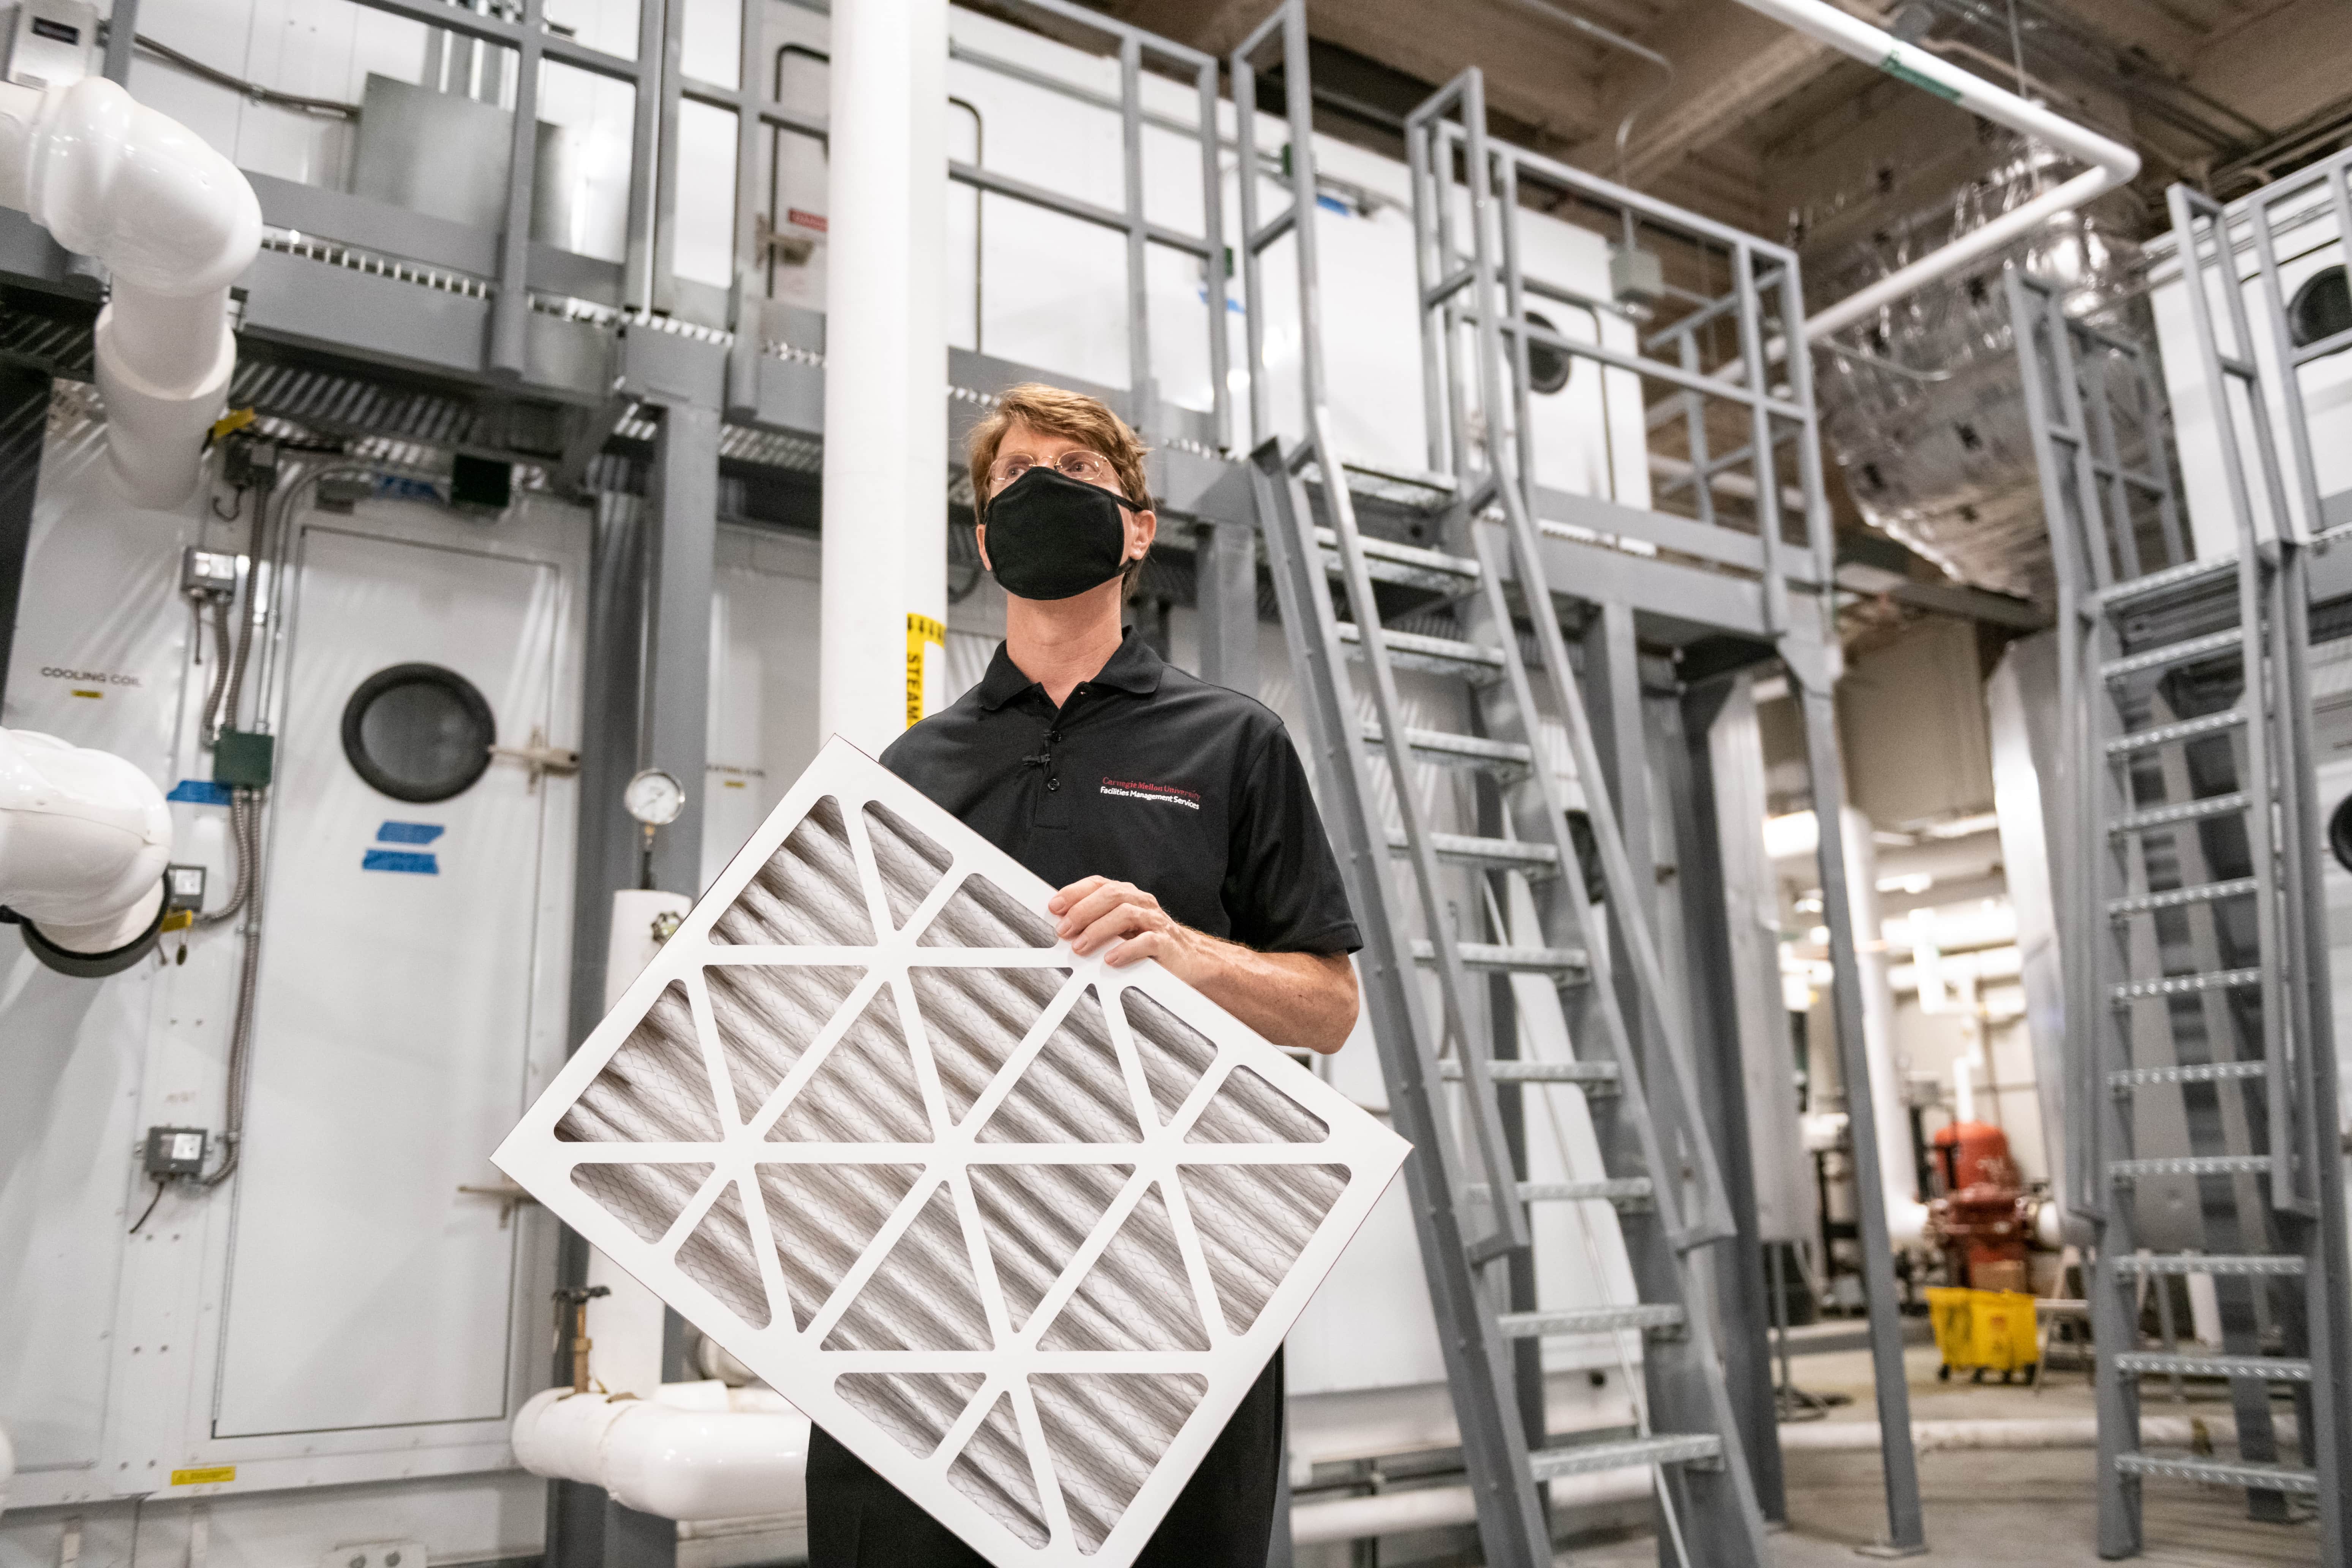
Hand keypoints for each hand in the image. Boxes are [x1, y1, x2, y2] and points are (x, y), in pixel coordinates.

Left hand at [1048, 875, 1203, 979]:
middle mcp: (1141, 903)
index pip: (1099, 884)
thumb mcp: (1120, 929)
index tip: (1054, 906)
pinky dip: (1126, 950)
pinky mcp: (1166, 943)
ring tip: (1081, 947)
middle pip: (1111, 895)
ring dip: (1098, 930)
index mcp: (1128, 896)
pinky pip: (1146, 941)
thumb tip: (1061, 925)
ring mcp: (1155, 921)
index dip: (1074, 892)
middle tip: (1064, 930)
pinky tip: (1111, 959)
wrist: (1188, 958)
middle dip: (1082, 912)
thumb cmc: (1147, 942)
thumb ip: (1096, 923)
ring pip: (1125, 914)